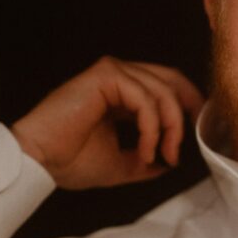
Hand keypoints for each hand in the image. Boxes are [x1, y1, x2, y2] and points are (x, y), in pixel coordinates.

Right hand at [11, 57, 203, 189]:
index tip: (198, 135)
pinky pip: (145, 98)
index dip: (188, 106)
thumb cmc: (69, 162)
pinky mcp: (105, 76)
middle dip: (186, 114)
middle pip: (171, 81)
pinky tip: (145, 150)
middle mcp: (118, 77)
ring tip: (162, 156)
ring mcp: (112, 73)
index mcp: (121, 93)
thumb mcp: (121, 164)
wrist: (40, 162)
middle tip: (183, 148)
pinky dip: (152, 127)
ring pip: (162, 91)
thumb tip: (168, 164)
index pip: (167, 86)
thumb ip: (146, 159)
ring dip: (169, 128)